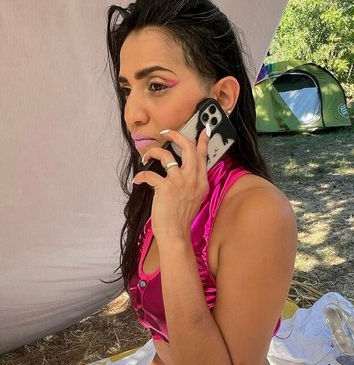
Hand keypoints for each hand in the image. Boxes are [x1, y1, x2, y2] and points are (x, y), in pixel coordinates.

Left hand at [133, 127, 209, 241]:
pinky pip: (149, 174)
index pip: (203, 155)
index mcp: (201, 181)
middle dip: (175, 135)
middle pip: (187, 147)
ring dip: (152, 153)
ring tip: (146, 157)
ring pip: (165, 155)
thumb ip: (192, 182)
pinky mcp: (165, 188)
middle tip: (166, 134)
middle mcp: (192, 179)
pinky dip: (141, 176)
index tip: (203, 129)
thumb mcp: (194, 197)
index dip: (202, 140)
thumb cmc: (181, 217)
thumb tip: (183, 169)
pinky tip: (138, 180)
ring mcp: (179, 183)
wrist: (176, 234)